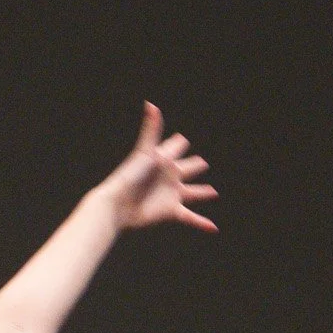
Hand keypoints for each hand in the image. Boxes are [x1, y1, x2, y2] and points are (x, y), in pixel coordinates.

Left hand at [99, 102, 218, 232]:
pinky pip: (190, 217)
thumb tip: (151, 104)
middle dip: (195, 165)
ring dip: (203, 192)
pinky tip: (213, 228)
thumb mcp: (144, 151)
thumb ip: (152, 129)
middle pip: (187, 168)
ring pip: (192, 192)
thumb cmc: (130, 175)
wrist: (118, 204)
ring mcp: (171, 194)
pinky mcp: (171, 211)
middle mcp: (169, 176)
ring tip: (214, 192)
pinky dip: (202, 223)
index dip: (179, 143)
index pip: (176, 147)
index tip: (182, 139)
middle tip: (203, 163)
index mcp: (165, 160)